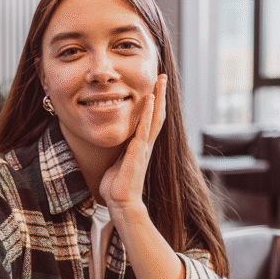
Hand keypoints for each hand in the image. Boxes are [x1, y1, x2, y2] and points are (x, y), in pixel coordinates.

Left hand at [100, 74, 166, 211]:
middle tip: (163, 76)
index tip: (155, 86)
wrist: (121, 202)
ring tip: (160, 80)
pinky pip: (144, 128)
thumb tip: (117, 147)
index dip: (154, 103)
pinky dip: (147, 113)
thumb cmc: (116, 186)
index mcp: (141, 145)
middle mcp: (146, 144)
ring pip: (154, 117)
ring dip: (158, 97)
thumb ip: (121, 152)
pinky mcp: (138, 152)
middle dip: (160, 94)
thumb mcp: (117, 163)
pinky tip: (150, 99)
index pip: (151, 119)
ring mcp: (144, 147)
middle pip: (157, 114)